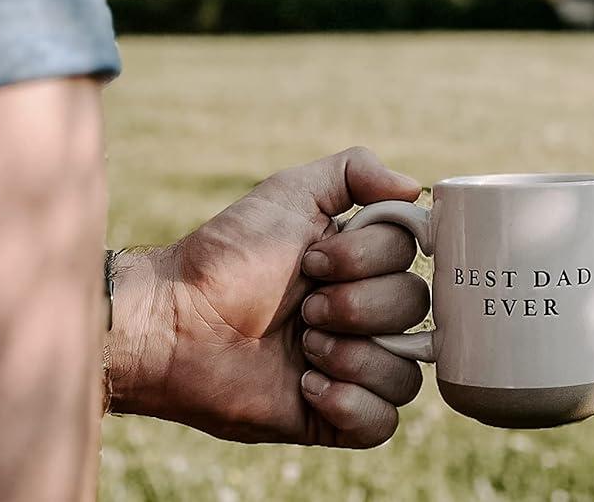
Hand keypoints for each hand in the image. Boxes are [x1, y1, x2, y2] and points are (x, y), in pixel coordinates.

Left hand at [105, 147, 428, 447]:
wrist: (178, 322)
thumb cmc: (229, 254)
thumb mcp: (290, 192)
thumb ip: (356, 171)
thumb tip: (415, 187)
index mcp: (362, 261)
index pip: (411, 256)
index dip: (367, 258)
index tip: (314, 259)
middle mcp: (366, 312)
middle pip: (413, 309)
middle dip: (354, 306)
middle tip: (304, 306)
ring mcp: (353, 366)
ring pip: (406, 371)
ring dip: (353, 356)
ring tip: (303, 347)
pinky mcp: (334, 417)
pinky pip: (383, 423)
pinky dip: (352, 402)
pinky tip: (307, 384)